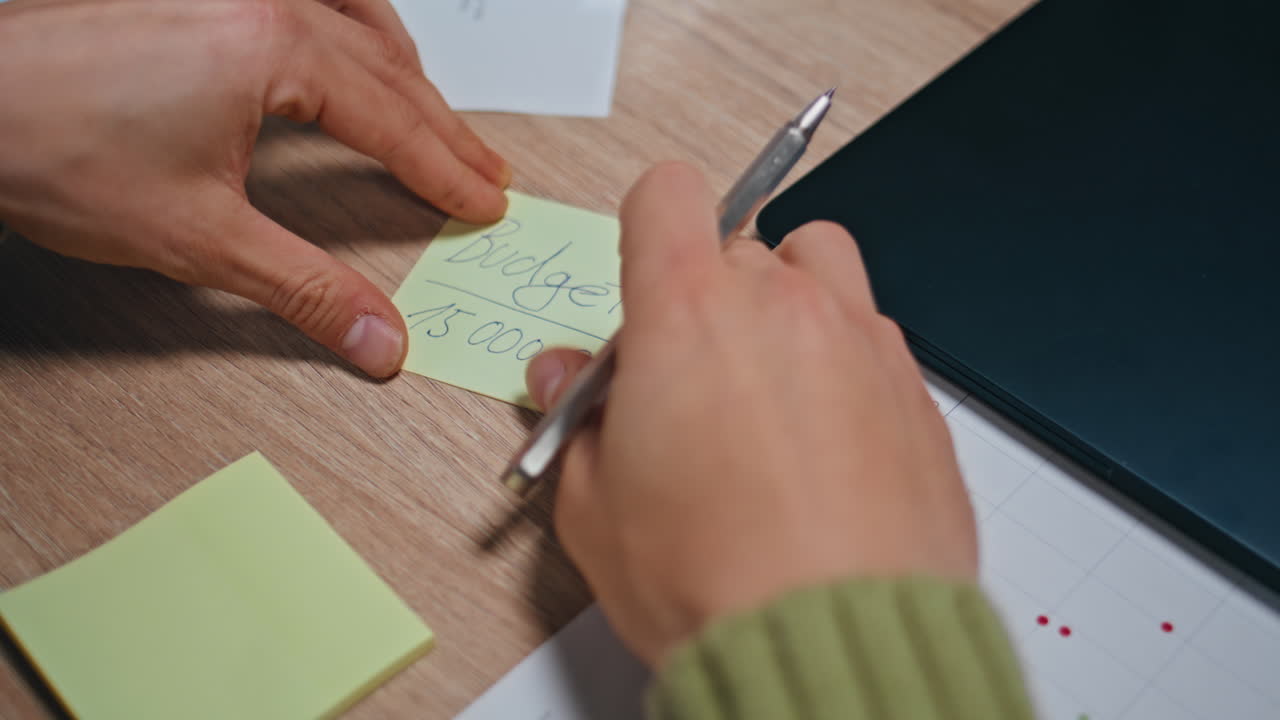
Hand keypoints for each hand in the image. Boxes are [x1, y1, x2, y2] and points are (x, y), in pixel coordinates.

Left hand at [0, 0, 509, 377]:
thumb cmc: (50, 144)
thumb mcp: (197, 237)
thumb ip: (305, 289)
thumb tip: (377, 336)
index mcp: (272, 49)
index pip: (394, 121)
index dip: (446, 170)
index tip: (483, 200)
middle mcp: (261, 1)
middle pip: (390, 70)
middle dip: (444, 129)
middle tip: (484, 172)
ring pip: (357, 20)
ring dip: (408, 74)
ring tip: (438, 118)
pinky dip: (354, 28)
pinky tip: (353, 48)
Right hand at [525, 163, 976, 664]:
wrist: (833, 646)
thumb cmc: (713, 581)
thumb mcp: (593, 507)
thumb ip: (576, 420)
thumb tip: (565, 377)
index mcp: (687, 314)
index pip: (668, 194)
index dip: (650, 225)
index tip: (648, 268)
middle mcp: (782, 307)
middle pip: (743, 239)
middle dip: (712, 293)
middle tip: (694, 374)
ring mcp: (861, 342)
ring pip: (822, 268)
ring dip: (791, 301)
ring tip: (770, 386)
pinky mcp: (915, 393)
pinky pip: (874, 339)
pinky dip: (845, 364)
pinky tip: (825, 444)